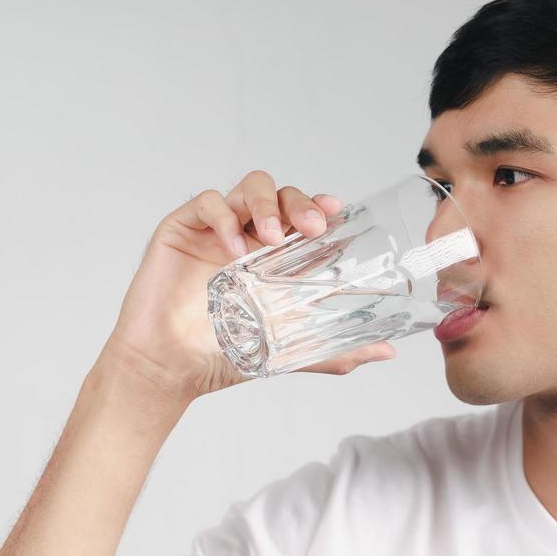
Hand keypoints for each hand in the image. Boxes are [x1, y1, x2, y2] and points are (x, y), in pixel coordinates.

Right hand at [97, 169, 396, 400]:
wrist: (169, 367)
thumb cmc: (220, 355)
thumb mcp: (286, 352)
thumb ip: (333, 350)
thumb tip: (386, 351)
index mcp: (272, 256)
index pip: (301, 216)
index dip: (321, 206)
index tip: (338, 211)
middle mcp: (246, 236)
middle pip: (279, 194)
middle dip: (299, 202)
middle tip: (312, 226)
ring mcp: (215, 229)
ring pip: (248, 188)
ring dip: (266, 204)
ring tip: (272, 235)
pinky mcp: (181, 228)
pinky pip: (207, 203)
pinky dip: (224, 219)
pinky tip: (233, 249)